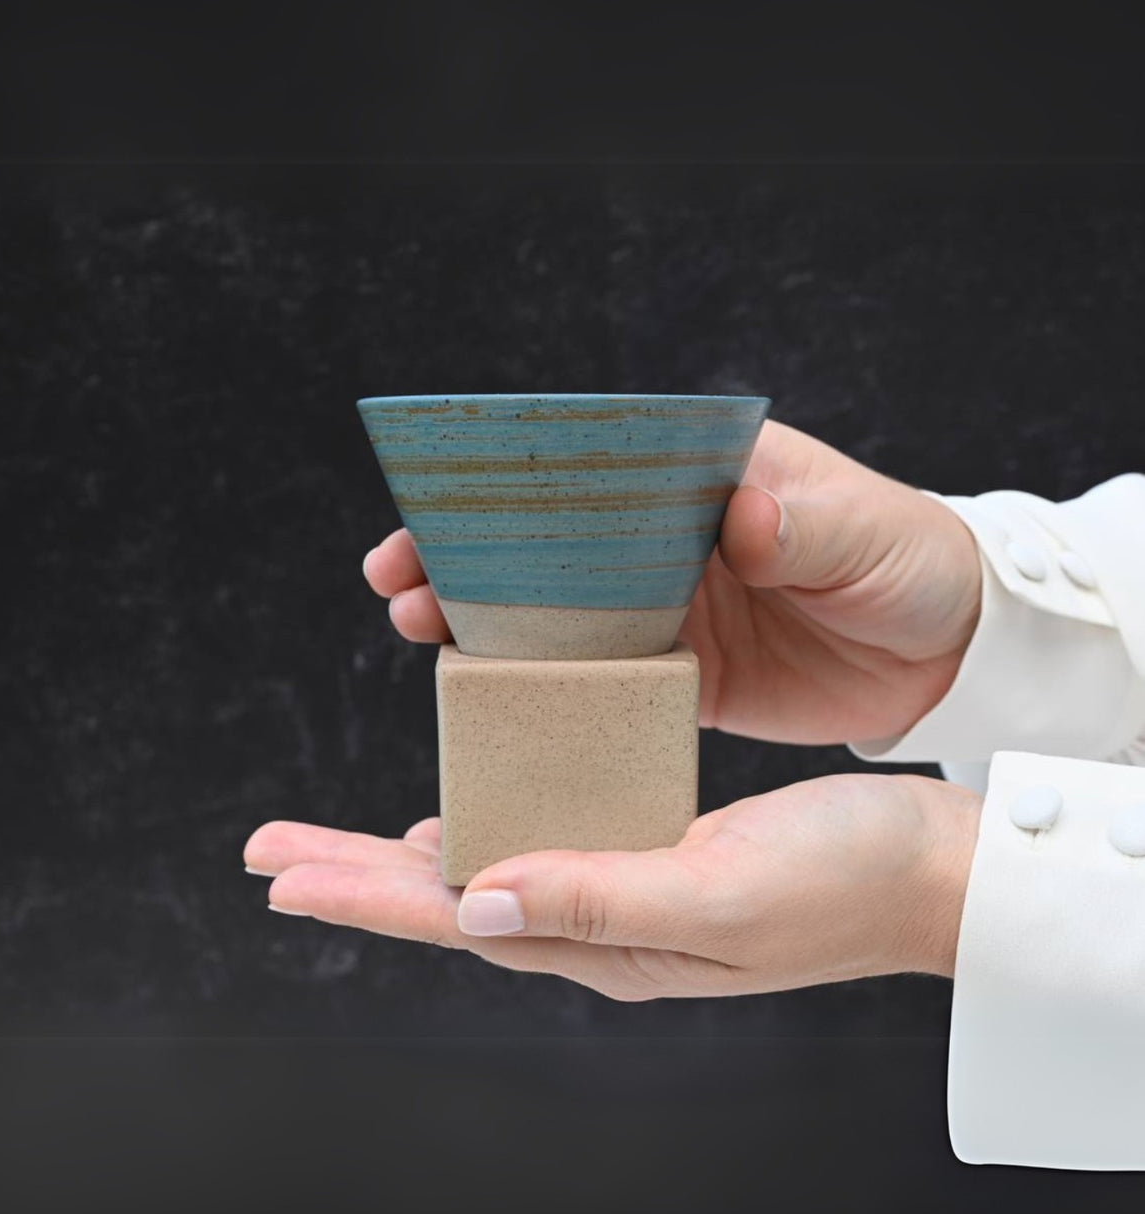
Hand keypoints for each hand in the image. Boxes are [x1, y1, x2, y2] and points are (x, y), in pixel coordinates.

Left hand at [244, 773, 979, 999]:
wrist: (926, 867)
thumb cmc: (843, 880)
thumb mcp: (720, 893)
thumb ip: (601, 899)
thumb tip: (478, 902)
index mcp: (608, 942)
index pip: (456, 921)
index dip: (363, 895)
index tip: (280, 873)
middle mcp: (602, 924)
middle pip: (453, 899)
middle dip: (356, 874)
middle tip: (270, 851)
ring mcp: (626, 890)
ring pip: (489, 871)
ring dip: (407, 858)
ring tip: (340, 845)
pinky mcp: (653, 850)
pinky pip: (543, 842)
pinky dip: (487, 827)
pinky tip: (462, 821)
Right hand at [364, 420, 981, 745]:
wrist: (946, 651)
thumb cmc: (912, 560)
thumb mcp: (867, 530)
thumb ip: (804, 521)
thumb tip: (739, 516)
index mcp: (706, 474)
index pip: (591, 462)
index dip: (511, 481)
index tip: (442, 501)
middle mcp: (671, 534)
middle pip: (552, 537)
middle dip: (470, 552)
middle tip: (399, 578)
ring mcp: (667, 604)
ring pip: (557, 606)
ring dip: (487, 618)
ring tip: (418, 629)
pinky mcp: (678, 669)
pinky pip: (599, 677)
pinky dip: (545, 685)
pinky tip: (491, 694)